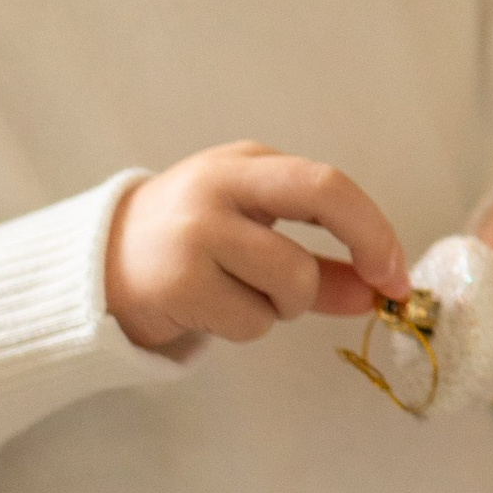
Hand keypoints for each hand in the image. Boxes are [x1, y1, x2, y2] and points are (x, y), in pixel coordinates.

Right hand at [107, 145, 410, 356]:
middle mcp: (222, 185)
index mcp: (247, 165)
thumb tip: (377, 295)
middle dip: (367, 246)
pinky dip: (248, 327)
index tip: (397, 274)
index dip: (375, 229)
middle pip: (324, 196)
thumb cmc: (191, 249)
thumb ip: (320, 266)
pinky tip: (212, 310)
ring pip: (294, 280)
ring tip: (243, 297)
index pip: (330, 183)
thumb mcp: (255, 238)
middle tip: (377, 292)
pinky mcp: (178, 281)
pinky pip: (254, 322)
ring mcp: (196, 231)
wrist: (95, 268)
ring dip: (285, 306)